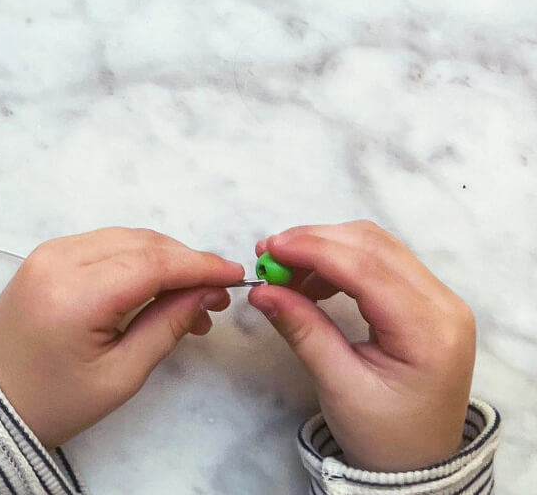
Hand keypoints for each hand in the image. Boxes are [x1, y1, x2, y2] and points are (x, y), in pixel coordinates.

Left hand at [0, 228, 243, 446]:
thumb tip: (206, 292)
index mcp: (75, 294)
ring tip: (191, 298)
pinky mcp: (46, 254)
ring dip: (162, 258)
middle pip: (139, 243)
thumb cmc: (57, 400)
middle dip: (184, 262)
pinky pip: (103, 243)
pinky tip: (156, 285)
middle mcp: (59, 259)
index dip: (197, 265)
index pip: (150, 263)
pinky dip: (135, 257)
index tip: (235, 274)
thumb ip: (166, 327)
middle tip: (217, 295)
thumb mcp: (121, 376)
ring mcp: (49, 251)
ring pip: (123, 238)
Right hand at [248, 220, 474, 471]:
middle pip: (373, 245)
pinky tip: (312, 279)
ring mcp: (440, 298)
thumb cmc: (383, 435)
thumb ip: (303, 330)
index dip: (314, 250)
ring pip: (375, 245)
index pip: (367, 269)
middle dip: (315, 241)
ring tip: (285, 270)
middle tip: (269, 255)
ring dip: (325, 246)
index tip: (269, 250)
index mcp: (430, 332)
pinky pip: (380, 259)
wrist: (420, 465)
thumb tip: (261, 290)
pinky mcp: (427, 298)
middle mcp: (444, 304)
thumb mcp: (339, 386)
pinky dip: (340, 259)